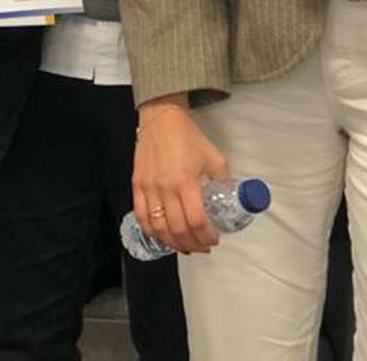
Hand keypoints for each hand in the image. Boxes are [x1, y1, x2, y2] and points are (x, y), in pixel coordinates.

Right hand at [132, 96, 228, 254]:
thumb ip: (223, 181)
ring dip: (172, 242)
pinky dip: (152, 231)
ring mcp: (148, 188)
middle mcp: (165, 188)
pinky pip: (141, 216)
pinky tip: (162, 235)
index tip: (214, 239)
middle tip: (202, 246)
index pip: (196, 221)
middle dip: (193, 244)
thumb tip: (229, 199)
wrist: (161, 120)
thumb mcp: (215, 158)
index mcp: (186, 182)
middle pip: (177, 229)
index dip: (206, 236)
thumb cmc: (189, 137)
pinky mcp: (137, 185)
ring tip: (184, 245)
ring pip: (158, 227)